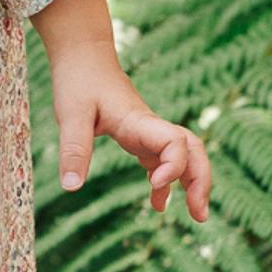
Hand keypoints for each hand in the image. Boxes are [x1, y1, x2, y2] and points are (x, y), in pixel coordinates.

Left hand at [50, 44, 210, 222]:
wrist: (83, 55)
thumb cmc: (78, 80)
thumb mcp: (69, 115)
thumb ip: (72, 149)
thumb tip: (71, 187)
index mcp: (139, 121)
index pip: (175, 142)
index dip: (174, 165)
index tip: (155, 183)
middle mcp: (150, 127)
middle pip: (193, 150)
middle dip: (202, 181)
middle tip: (200, 216)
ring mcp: (148, 131)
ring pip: (184, 156)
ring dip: (192, 183)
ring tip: (195, 215)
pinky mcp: (139, 135)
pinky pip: (163, 159)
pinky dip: (166, 181)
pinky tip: (158, 203)